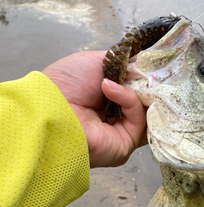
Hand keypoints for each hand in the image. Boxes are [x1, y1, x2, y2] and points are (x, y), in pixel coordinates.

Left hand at [42, 51, 146, 167]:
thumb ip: (122, 64)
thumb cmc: (65, 85)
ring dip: (139, 91)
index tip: (150, 64)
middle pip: (147, 104)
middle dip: (147, 86)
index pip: (138, 91)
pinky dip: (129, 100)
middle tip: (144, 70)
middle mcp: (116, 119)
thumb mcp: (96, 62)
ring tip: (121, 78)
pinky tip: (109, 89)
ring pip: (148, 113)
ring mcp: (122, 133)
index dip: (145, 78)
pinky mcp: (126, 144)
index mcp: (108, 102)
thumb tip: (144, 65)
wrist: (50, 108)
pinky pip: (139, 120)